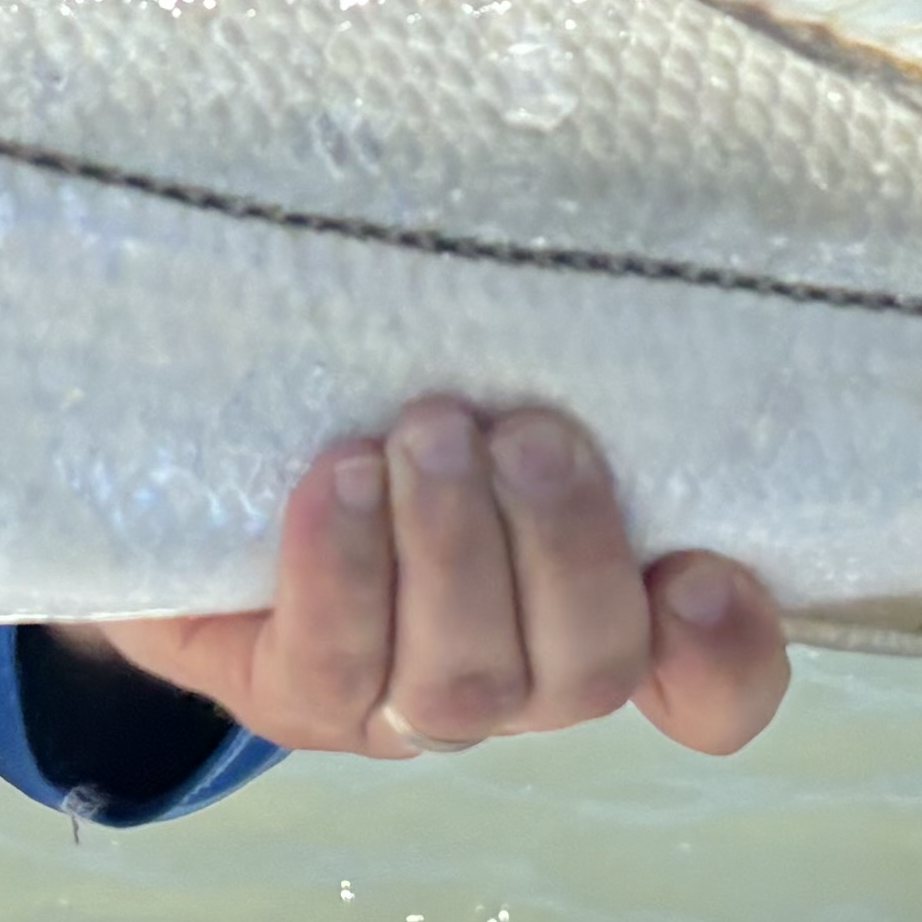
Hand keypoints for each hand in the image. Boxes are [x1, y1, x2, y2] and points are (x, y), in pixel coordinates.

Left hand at [66, 400, 788, 763]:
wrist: (196, 470)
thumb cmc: (375, 399)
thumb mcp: (475, 363)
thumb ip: (543, 340)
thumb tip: (590, 217)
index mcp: (596, 605)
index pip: (710, 684)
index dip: (725, 652)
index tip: (701, 568)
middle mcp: (521, 676)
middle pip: (589, 666)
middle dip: (565, 547)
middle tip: (525, 431)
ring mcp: (407, 704)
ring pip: (470, 682)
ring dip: (453, 550)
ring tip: (423, 432)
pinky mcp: (300, 702)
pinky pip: (335, 668)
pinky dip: (343, 569)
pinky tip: (336, 477)